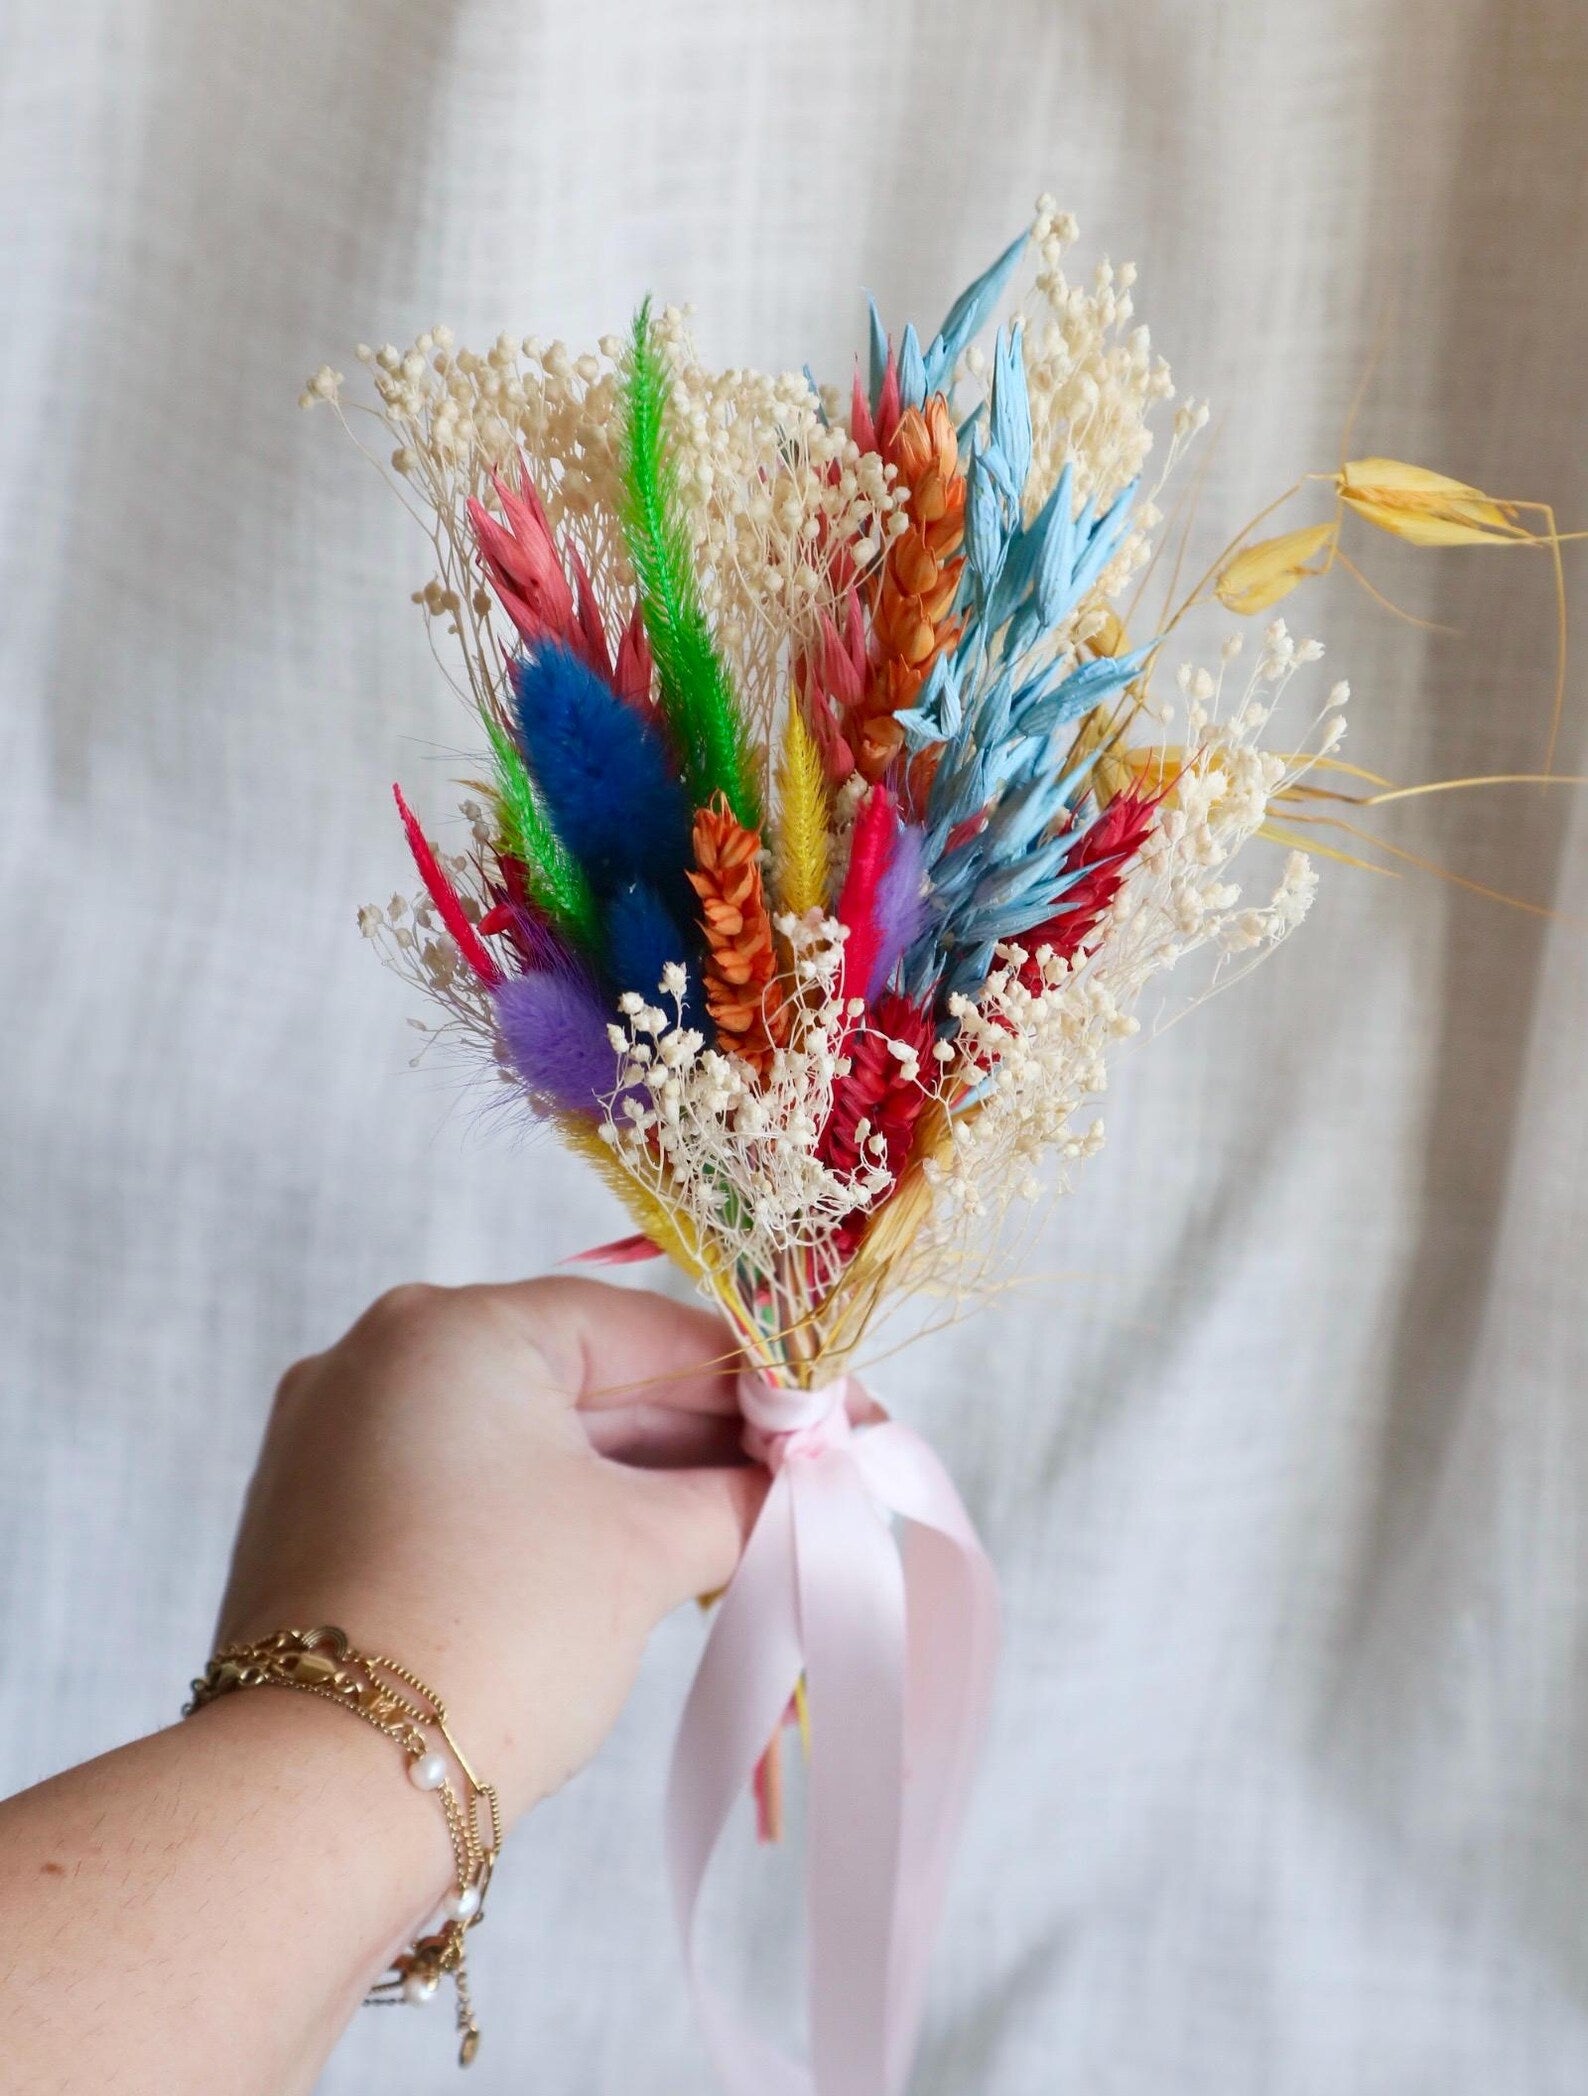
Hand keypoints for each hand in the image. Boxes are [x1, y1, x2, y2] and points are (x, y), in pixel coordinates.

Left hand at [217, 1276, 765, 1821]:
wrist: (324, 1797)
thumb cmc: (497, 1633)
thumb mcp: (642, 1552)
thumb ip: (733, 1497)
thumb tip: (794, 1483)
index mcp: (451, 1327)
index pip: (637, 1327)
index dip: (752, 1379)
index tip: (832, 1417)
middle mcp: (380, 1360)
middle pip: (579, 1379)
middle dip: (695, 1439)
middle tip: (800, 1484)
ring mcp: (338, 1442)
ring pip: (524, 1442)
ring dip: (631, 1484)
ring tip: (738, 1533)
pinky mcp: (324, 1522)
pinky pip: (468, 1491)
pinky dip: (553, 1518)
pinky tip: (640, 1559)